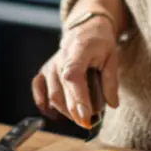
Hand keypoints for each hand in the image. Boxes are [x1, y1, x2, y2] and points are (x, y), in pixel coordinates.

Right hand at [32, 13, 119, 129]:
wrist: (87, 28)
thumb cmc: (100, 42)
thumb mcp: (112, 58)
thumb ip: (111, 82)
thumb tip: (112, 104)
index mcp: (76, 54)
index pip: (73, 79)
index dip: (78, 99)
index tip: (86, 117)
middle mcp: (59, 60)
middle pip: (61, 92)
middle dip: (75, 112)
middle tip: (90, 123)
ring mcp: (50, 65)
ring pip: (52, 95)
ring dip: (65, 111)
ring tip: (80, 116)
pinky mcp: (45, 70)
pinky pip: (38, 88)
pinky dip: (43, 101)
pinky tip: (52, 112)